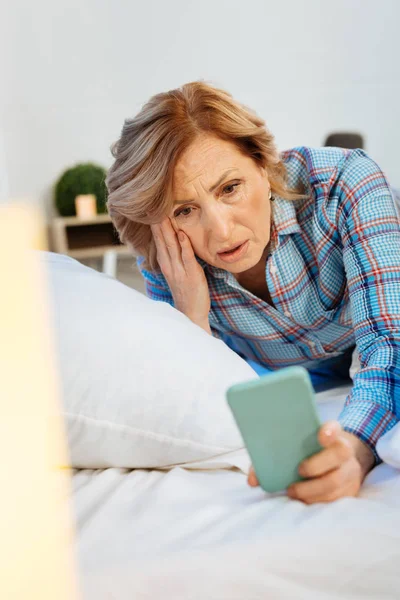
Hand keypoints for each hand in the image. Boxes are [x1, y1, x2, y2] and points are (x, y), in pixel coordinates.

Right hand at [151, 218, 210, 330]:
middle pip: (162, 240)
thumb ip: (174, 256)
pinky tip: (182, 234)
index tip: (151, 208)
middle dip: (158, 222)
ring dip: (168, 230)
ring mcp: (179, 270)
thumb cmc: (185, 291)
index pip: (158, 239)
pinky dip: (184, 246)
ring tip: (164, 214)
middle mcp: (169, 265)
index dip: (155, 224)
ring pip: (172, 246)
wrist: (191, 313)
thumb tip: (176, 238)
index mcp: (165, 263)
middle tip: (152, 205)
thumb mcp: (176, 271)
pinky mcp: (191, 275)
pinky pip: (187, 258)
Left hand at [248, 420, 374, 503]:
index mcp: (331, 434)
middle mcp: (344, 450)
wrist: (340, 461)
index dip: (329, 431)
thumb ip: (273, 454)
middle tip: (298, 471)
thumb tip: (252, 481)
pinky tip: (304, 499)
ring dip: (312, 490)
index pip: (334, 427)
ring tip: (293, 491)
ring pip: (336, 482)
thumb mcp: (297, 445)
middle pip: (339, 454)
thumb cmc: (310, 451)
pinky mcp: (350, 490)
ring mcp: (350, 471)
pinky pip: (336, 499)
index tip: (321, 435)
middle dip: (316, 466)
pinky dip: (317, 501)